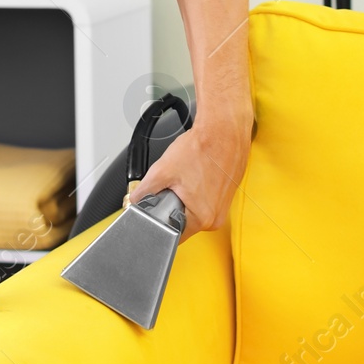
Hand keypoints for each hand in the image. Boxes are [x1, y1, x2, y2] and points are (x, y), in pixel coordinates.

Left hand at [129, 108, 250, 240]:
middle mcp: (217, 216)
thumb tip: (135, 200)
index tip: (160, 205)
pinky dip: (199, 189)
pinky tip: (199, 173)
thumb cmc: (202, 147)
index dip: (160, 220)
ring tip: (189, 177)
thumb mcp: (163, 170)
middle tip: (176, 184)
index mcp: (202, 218)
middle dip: (174, 205)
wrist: (224, 129)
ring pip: (195, 209)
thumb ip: (144, 190)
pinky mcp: (228, 194)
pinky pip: (207, 199)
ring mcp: (224, 206)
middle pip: (184, 222)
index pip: (173, 234)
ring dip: (187, 197)